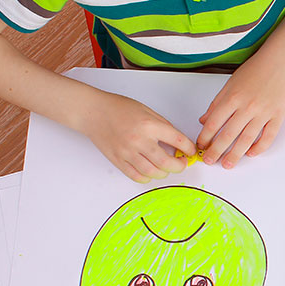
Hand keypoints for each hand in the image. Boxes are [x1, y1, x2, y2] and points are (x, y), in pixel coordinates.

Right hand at [78, 92, 193, 182]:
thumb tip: (179, 143)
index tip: (191, 152)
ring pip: (153, 173)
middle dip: (180, 166)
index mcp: (149, 126)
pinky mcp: (118, 160)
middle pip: (167, 163)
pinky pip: (136, 176)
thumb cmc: (119, 108)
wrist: (93, 112)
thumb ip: (164, 127)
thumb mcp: (148, 111)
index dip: (189, 149)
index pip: (178, 141)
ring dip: (164, 173)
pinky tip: (151, 171)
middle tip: (181, 163)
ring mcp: (127, 153)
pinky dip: (147, 177)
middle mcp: (139, 141)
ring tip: (166, 167)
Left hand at [197, 53, 284, 167]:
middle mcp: (247, 107)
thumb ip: (217, 104)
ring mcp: (264, 113)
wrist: (279, 61)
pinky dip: (259, 148)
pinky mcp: (278, 116)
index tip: (201, 145)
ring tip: (227, 164)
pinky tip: (251, 154)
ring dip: (235, 155)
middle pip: (228, 135)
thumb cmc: (255, 70)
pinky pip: (268, 137)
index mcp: (232, 98)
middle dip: (216, 151)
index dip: (205, 137)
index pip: (214, 123)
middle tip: (209, 160)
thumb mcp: (229, 84)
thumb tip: (205, 121)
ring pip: (247, 140)